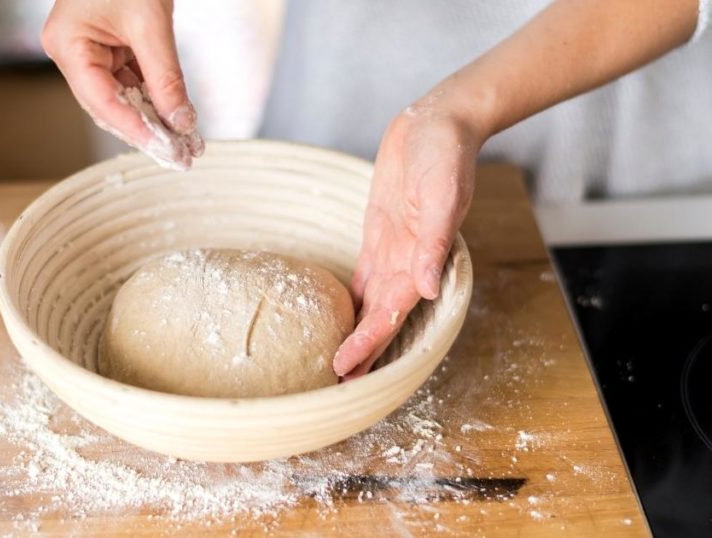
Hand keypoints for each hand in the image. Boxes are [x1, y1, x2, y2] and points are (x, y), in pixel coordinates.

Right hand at [41, 0, 202, 168]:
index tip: (165, 147)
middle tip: (181, 155)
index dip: (134, 128)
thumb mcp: (150, 22)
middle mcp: (72, 52)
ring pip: (123, 99)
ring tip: (186, 143)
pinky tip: (178, 119)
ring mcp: (90, 52)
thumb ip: (165, 76)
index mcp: (67, 44)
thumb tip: (182, 121)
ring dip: (155, 120)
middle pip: (109, 106)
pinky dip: (155, 100)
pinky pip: (132, 83)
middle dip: (147, 130)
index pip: (100, 100)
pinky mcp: (109, 49)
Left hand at [333, 99, 483, 379]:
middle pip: (377, 318)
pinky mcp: (380, 235)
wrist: (439, 124)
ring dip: (356, 333)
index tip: (345, 369)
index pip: (390, 313)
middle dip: (360, 352)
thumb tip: (425, 289)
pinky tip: (338, 319)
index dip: (368, 343)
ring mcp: (393, 250)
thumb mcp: (442, 192)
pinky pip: (364, 276)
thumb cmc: (445, 154)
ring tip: (338, 365)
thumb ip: (433, 241)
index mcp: (421, 259)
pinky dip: (352, 301)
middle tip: (334, 385)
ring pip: (369, 303)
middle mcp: (406, 262)